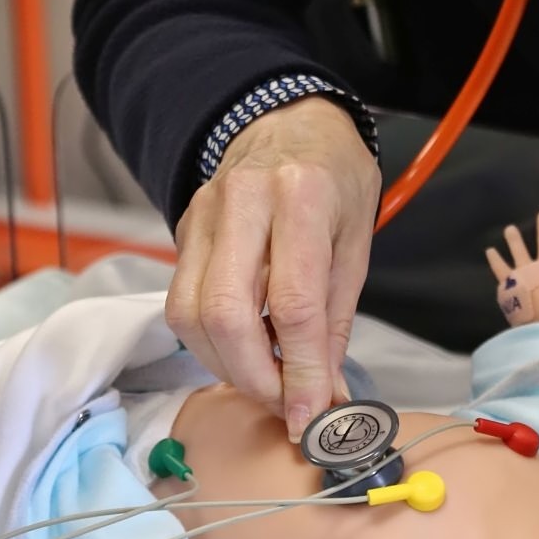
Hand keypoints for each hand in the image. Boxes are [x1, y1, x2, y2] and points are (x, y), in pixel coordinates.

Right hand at [166, 96, 380, 439]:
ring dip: (226, 366)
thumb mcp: (356, 241)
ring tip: (266, 379)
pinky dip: (210, 342)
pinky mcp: (182, 231)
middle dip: (254, 378)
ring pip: (191, 315)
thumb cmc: (334, 179)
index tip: (311, 416)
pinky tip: (243, 349)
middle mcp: (243, 201)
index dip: (300, 372)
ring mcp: (203, 214)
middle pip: (226, 314)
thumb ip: (335, 321)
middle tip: (286, 403)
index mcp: (302, 196)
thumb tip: (324, 395)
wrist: (290, 122)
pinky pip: (182, 303)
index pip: (293, 303)